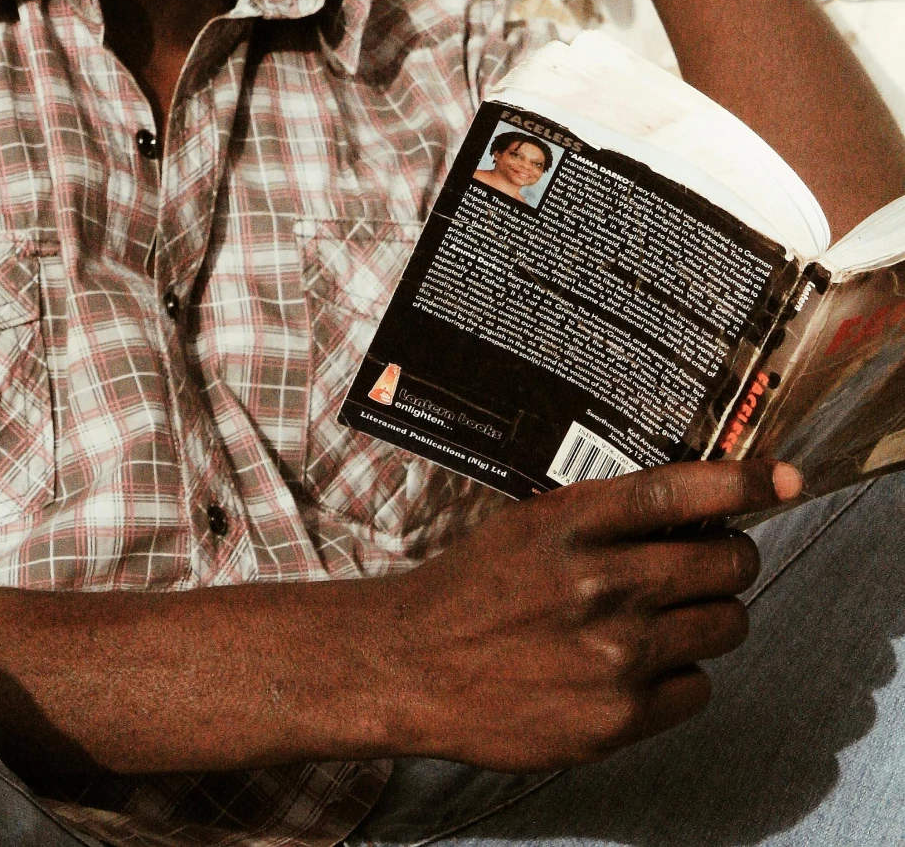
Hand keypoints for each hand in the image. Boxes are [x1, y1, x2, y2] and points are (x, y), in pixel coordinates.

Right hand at [380, 458, 798, 769]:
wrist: (412, 664)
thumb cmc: (472, 588)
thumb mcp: (530, 525)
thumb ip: (604, 517)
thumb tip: (691, 511)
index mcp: (573, 523)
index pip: (680, 491)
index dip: (743, 480)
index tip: (783, 477)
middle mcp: (601, 585)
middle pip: (726, 566)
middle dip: (731, 561)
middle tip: (712, 564)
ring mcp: (615, 656)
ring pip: (725, 626)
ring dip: (711, 618)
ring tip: (672, 618)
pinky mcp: (618, 719)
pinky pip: (698, 690)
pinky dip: (681, 678)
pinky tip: (640, 669)